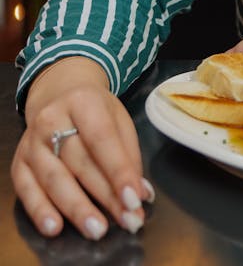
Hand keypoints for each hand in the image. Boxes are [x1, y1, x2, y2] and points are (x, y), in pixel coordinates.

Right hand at [12, 57, 153, 240]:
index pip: (102, 138)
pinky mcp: (19, 163)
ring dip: (77, 208)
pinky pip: (27, 191)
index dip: (119, 170)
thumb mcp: (118, 119)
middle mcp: (52, 119)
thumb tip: (140, 193)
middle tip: (127, 220)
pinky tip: (55, 227)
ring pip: (54, 179)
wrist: (58, 96)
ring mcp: (32, 142)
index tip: (135, 198)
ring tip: (97, 229)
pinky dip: (40, 211)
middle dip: (105, 196)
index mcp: (83, 101)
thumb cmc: (94, 112)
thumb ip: (129, 155)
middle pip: (80, 162)